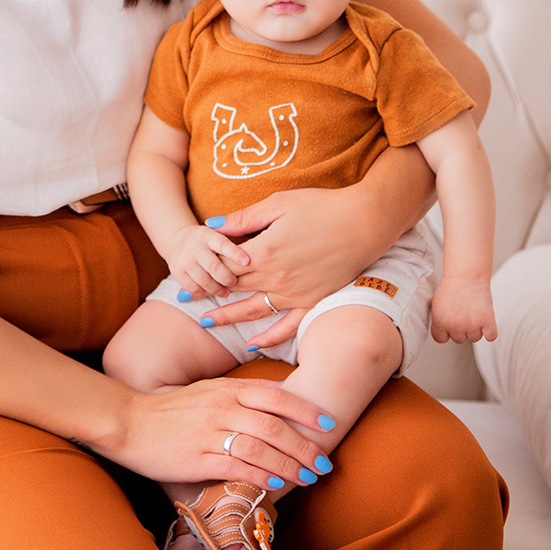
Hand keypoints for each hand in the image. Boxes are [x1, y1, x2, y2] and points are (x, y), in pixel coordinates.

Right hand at [111, 374, 335, 491]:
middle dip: (305, 445)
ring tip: (308, 477)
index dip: (306, 410)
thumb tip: (277, 398)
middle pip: (275, 424)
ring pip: (260, 446)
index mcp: (227, 389)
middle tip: (325, 461)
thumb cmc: (171, 410)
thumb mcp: (207, 392)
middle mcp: (222, 407)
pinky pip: (236, 466)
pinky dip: (260, 475)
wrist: (129, 421)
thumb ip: (239, 395)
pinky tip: (276, 484)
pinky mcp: (197, 457)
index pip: (276, 396)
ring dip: (289, 464)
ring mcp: (209, 432)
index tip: (329, 423)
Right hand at [164, 221, 251, 299]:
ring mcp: (185, 260)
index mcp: (209, 235)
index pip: (223, 244)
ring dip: (217, 289)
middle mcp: (195, 246)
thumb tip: (250, 253)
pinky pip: (193, 288)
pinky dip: (204, 293)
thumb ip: (234, 238)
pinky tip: (212, 292)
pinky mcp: (178, 272)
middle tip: (235, 281)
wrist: (177, 239)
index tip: (248, 262)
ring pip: (204, 280)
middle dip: (227, 278)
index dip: (235, 254)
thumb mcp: (218, 231)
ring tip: (226, 291)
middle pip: (214, 266)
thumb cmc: (207, 240)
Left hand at [201, 184, 385, 347]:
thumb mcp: (279, 204)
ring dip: (229, 317)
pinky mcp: (314, 300)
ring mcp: (296, 293)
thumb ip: (243, 218)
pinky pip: (288, 326)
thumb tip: (212, 225)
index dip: (204, 270)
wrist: (365, 221)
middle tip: (184, 298)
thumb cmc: (323, 206)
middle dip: (208, 292)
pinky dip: (270, 338)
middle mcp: (277, 278)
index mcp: (265, 252)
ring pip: (254, 310)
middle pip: (235, 288)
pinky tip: (254, 345)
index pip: (225, 265)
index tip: (186, 274)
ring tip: (206, 322)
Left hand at [431, 276, 496, 343]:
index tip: (450, 323)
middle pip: (459, 340)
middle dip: (461, 329)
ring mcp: (471, 324)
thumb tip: (441, 333)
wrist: (467, 273)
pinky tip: (486, 322)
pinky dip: (490, 331)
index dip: (446, 331)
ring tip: (474, 312)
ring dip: (476, 328)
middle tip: (464, 313)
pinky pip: (491, 336)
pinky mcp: (487, 321)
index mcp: (440, 322)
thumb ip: (438, 321)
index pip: (441, 339)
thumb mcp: (436, 304)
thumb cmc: (452, 286)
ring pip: (475, 338)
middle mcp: (455, 326)